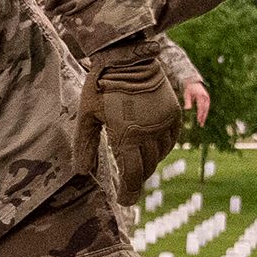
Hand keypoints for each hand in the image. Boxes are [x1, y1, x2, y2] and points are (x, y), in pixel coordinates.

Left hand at [77, 38, 182, 199]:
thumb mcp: (87, 116)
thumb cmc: (101, 85)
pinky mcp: (173, 113)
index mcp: (128, 136)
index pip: (133, 176)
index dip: (129, 193)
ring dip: (147, 164)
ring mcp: (164, 122)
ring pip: (159, 156)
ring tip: (136, 167)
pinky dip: (162, 149)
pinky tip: (151, 150)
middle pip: (146, 168)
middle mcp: (150, 132)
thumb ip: (86, 146)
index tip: (124, 201)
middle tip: (126, 187)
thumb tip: (83, 172)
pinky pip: (171, 140)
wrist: (127, 55)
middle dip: (136, 179)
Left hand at [183, 79, 211, 125]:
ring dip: (204, 116)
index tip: (198, 120)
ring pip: (207, 109)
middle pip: (205, 109)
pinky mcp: (207, 99)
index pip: (201, 106)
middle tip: (201, 124)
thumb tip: (187, 109)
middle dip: (203, 117)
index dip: (200, 114)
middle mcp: (205, 97)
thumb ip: (187, 102)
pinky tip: (202, 118)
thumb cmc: (188, 89)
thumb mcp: (186, 95)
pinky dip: (205, 113)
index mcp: (200, 95)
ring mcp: (207, 98)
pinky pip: (206, 107)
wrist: (193, 83)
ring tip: (201, 123)